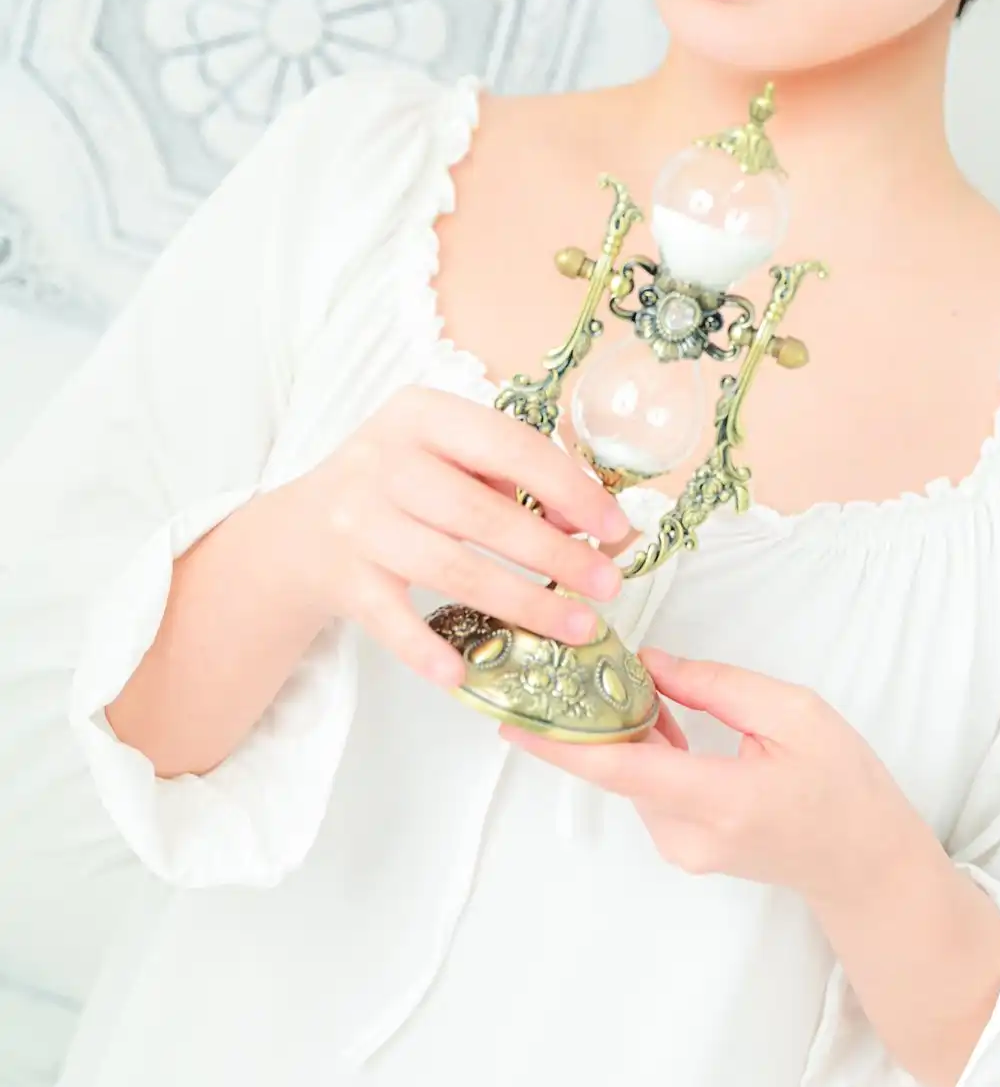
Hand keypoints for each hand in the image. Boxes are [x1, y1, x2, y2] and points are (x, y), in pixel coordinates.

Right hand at [274, 384, 634, 688]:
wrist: (298, 533)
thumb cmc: (396, 489)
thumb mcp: (446, 459)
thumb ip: (511, 482)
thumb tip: (589, 526)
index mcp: (421, 415)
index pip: (509, 445)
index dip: (569, 487)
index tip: (615, 525)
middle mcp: (384, 460)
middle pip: (483, 514)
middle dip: (555, 555)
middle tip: (607, 584)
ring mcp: (357, 521)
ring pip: (451, 568)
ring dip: (521, 603)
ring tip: (576, 627)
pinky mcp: (341, 577)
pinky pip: (391, 618)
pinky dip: (426, 648)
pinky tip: (465, 671)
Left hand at [498, 646, 916, 901]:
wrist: (865, 861)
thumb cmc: (844, 785)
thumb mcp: (792, 712)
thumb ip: (715, 685)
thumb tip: (650, 663)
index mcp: (721, 798)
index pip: (621, 771)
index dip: (561, 746)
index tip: (514, 721)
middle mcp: (690, 835)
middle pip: (620, 768)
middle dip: (598, 717)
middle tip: (587, 661)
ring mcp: (685, 850)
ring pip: (632, 779)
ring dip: (627, 734)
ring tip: (644, 688)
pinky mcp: (685, 850)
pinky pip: (649, 792)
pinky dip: (647, 755)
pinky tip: (668, 726)